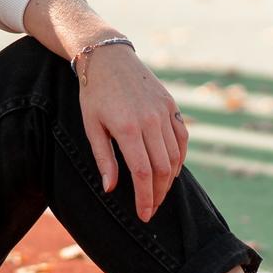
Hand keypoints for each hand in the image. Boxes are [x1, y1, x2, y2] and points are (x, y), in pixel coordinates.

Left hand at [77, 44, 187, 221]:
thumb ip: (103, 158)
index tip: (144, 215)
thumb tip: (110, 188)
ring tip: (158, 193)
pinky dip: (179, 158)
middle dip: (158, 195)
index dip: (145, 198)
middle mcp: (150, 120)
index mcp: (127, 128)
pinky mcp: (171, 105)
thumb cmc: (94, 94)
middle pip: (163, 169)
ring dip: (169, 180)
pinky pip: (182, 138)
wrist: (109, 58)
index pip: (143, 173)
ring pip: (175, 156)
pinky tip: (171, 170)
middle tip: (151, 209)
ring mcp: (164, 112)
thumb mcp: (91, 126)